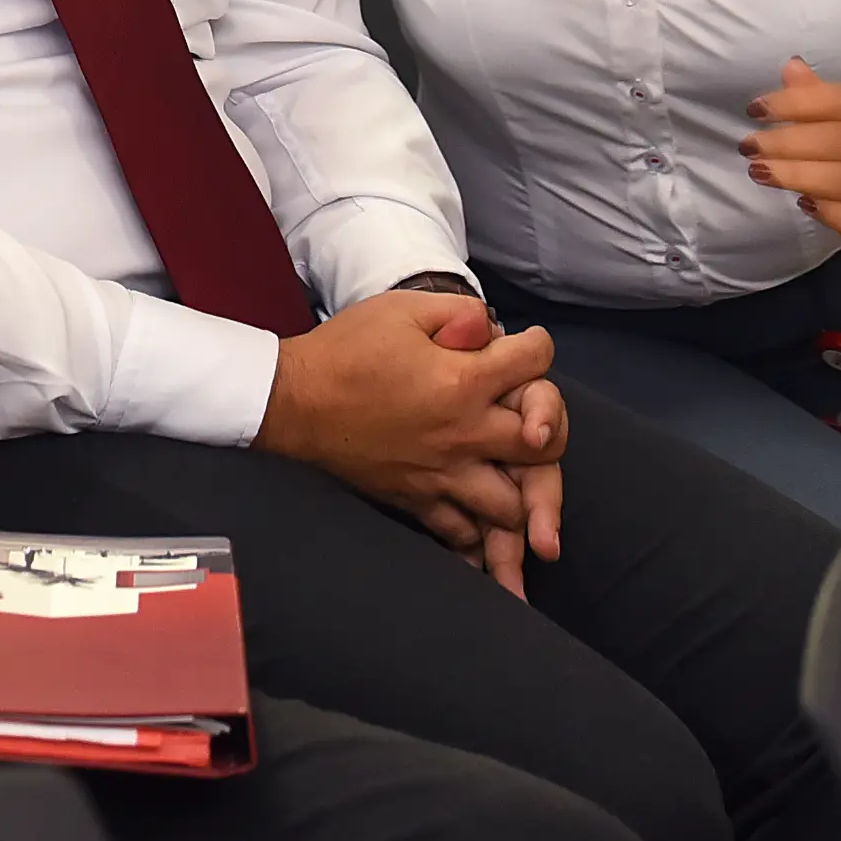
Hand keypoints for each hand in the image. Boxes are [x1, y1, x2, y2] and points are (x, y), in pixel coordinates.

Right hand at [256, 291, 566, 591]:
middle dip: (550, 426)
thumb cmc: (345, 349)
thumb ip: (459, 313)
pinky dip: (478, 531)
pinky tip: (482, 523)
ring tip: (520, 479)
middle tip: (534, 418)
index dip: (537, 347)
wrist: (291, 401)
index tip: (526, 347)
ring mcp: (442, 474)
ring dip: (524, 490)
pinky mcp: (416, 500)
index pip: (536, 362)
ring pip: (512, 503)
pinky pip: (462, 531)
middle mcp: (464, 434)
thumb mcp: (401, 309)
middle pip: (545, 445)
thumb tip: (494, 330)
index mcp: (464, 381)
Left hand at [740, 57, 840, 257]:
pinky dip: (828, 213)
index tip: (755, 109)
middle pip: (837, 141)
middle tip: (750, 146)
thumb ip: (817, 97)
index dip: (794, 102)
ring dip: (797, 175)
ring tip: (760, 172)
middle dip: (787, 142)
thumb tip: (791, 66)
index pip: (838, 101)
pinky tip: (803, 205)